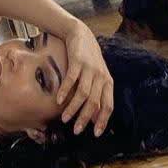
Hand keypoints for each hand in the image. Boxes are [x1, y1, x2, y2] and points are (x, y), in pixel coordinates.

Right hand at [57, 21, 113, 136]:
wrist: (80, 34)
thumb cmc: (88, 59)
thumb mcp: (96, 76)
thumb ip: (97, 93)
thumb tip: (95, 117)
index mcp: (107, 82)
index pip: (108, 106)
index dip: (102, 121)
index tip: (94, 133)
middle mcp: (101, 77)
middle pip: (94, 102)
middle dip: (85, 118)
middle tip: (76, 130)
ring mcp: (90, 69)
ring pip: (83, 94)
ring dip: (73, 108)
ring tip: (65, 119)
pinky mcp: (78, 61)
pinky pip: (71, 79)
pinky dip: (65, 91)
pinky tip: (59, 100)